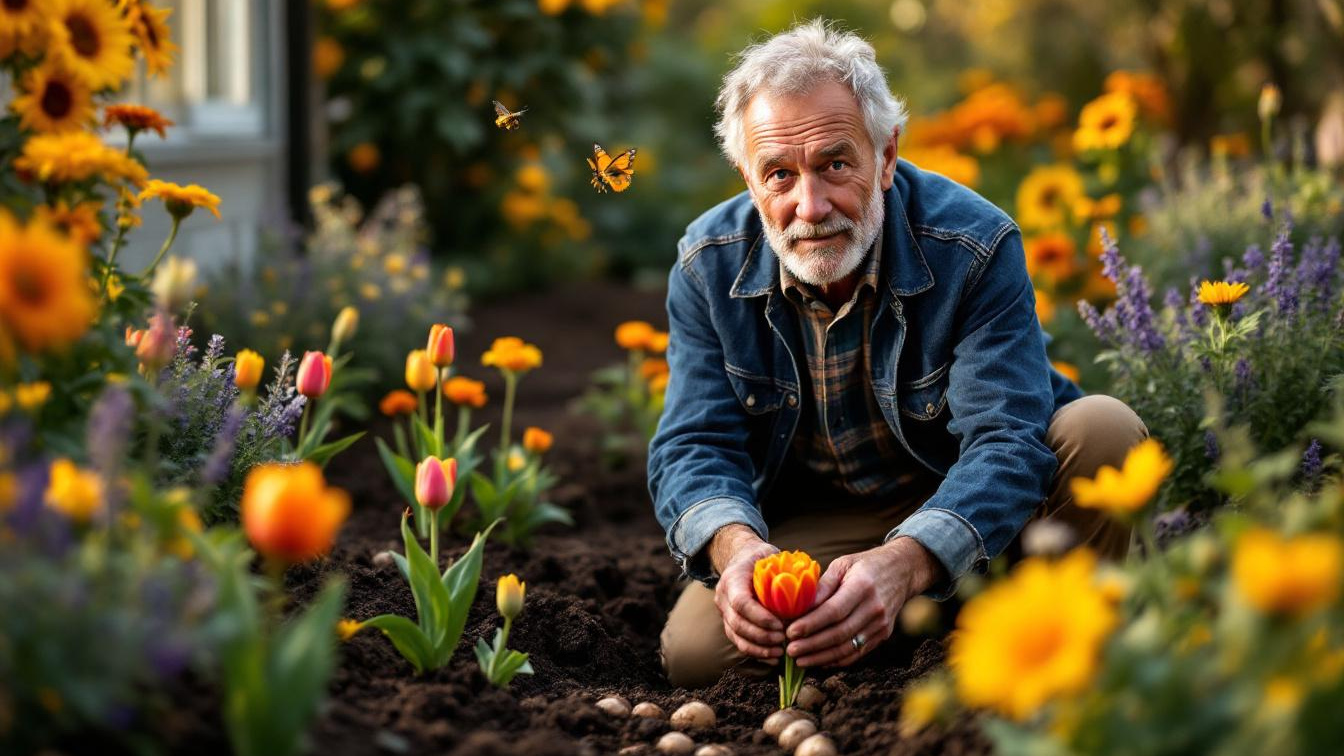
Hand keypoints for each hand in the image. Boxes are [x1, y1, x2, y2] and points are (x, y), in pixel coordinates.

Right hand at [709, 525, 784, 660]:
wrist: (743, 558)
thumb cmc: (763, 558)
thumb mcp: (773, 556)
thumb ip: (786, 572)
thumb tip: (811, 592)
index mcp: (733, 577)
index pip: (740, 602)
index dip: (759, 617)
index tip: (779, 625)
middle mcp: (723, 596)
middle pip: (737, 623)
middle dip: (760, 635)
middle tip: (783, 639)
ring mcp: (723, 611)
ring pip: (735, 636)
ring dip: (758, 648)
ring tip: (780, 652)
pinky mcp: (728, 622)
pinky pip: (738, 642)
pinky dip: (755, 652)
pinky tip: (773, 657)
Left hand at [784, 537, 942, 666]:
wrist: (903, 571)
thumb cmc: (867, 564)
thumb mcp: (843, 564)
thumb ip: (823, 585)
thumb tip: (799, 605)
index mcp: (862, 586)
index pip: (833, 611)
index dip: (811, 624)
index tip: (791, 632)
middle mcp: (874, 608)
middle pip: (839, 633)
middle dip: (812, 645)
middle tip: (790, 650)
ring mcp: (881, 624)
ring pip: (848, 648)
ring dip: (822, 657)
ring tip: (800, 660)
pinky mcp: (883, 635)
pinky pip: (858, 653)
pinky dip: (838, 660)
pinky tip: (820, 661)